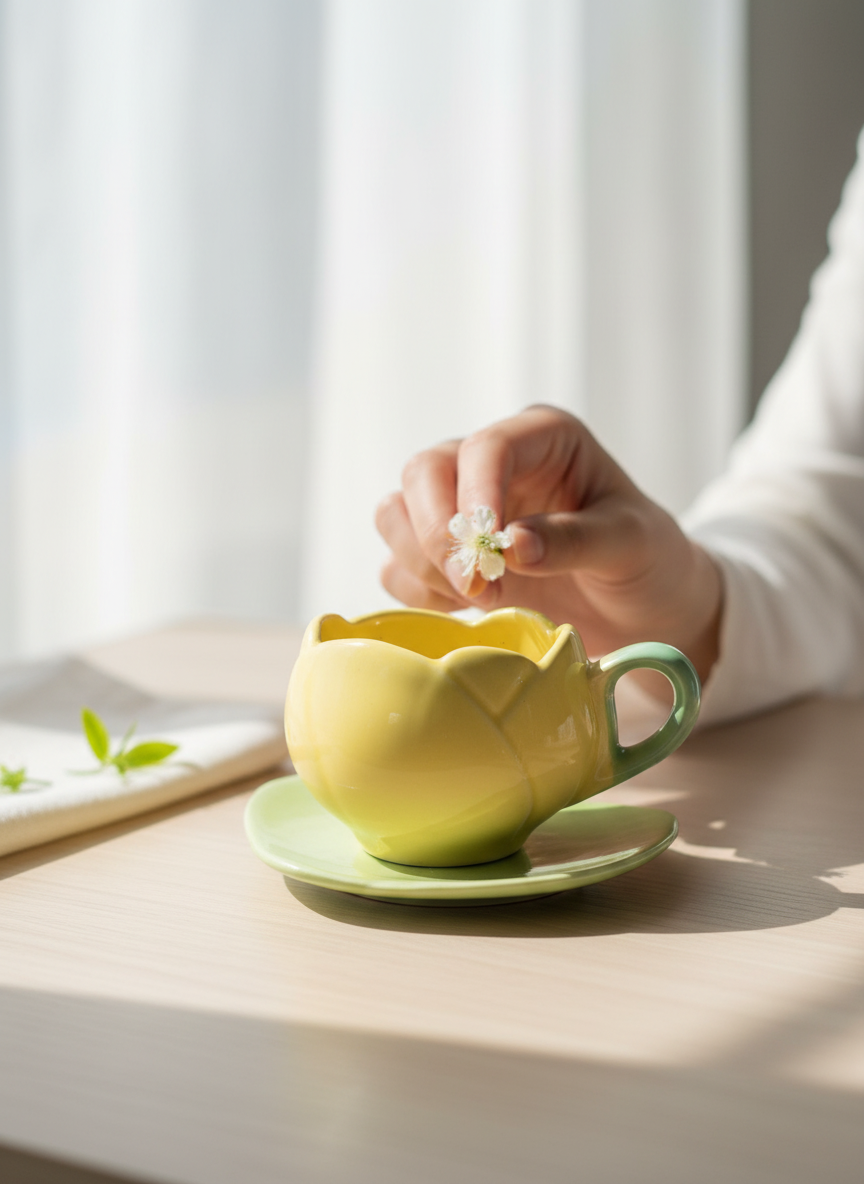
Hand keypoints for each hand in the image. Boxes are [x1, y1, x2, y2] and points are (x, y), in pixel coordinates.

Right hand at [375, 405, 721, 681]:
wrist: (643, 609)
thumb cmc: (647, 561)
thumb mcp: (632, 545)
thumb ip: (575, 540)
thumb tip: (511, 546)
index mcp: (543, 439)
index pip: (487, 447)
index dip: (476, 493)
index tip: (488, 547)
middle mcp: (493, 465)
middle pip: (424, 472)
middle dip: (438, 533)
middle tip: (478, 587)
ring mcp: (461, 509)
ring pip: (396, 513)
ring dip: (422, 561)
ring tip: (481, 599)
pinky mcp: (444, 556)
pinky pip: (397, 565)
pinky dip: (418, 589)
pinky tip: (465, 609)